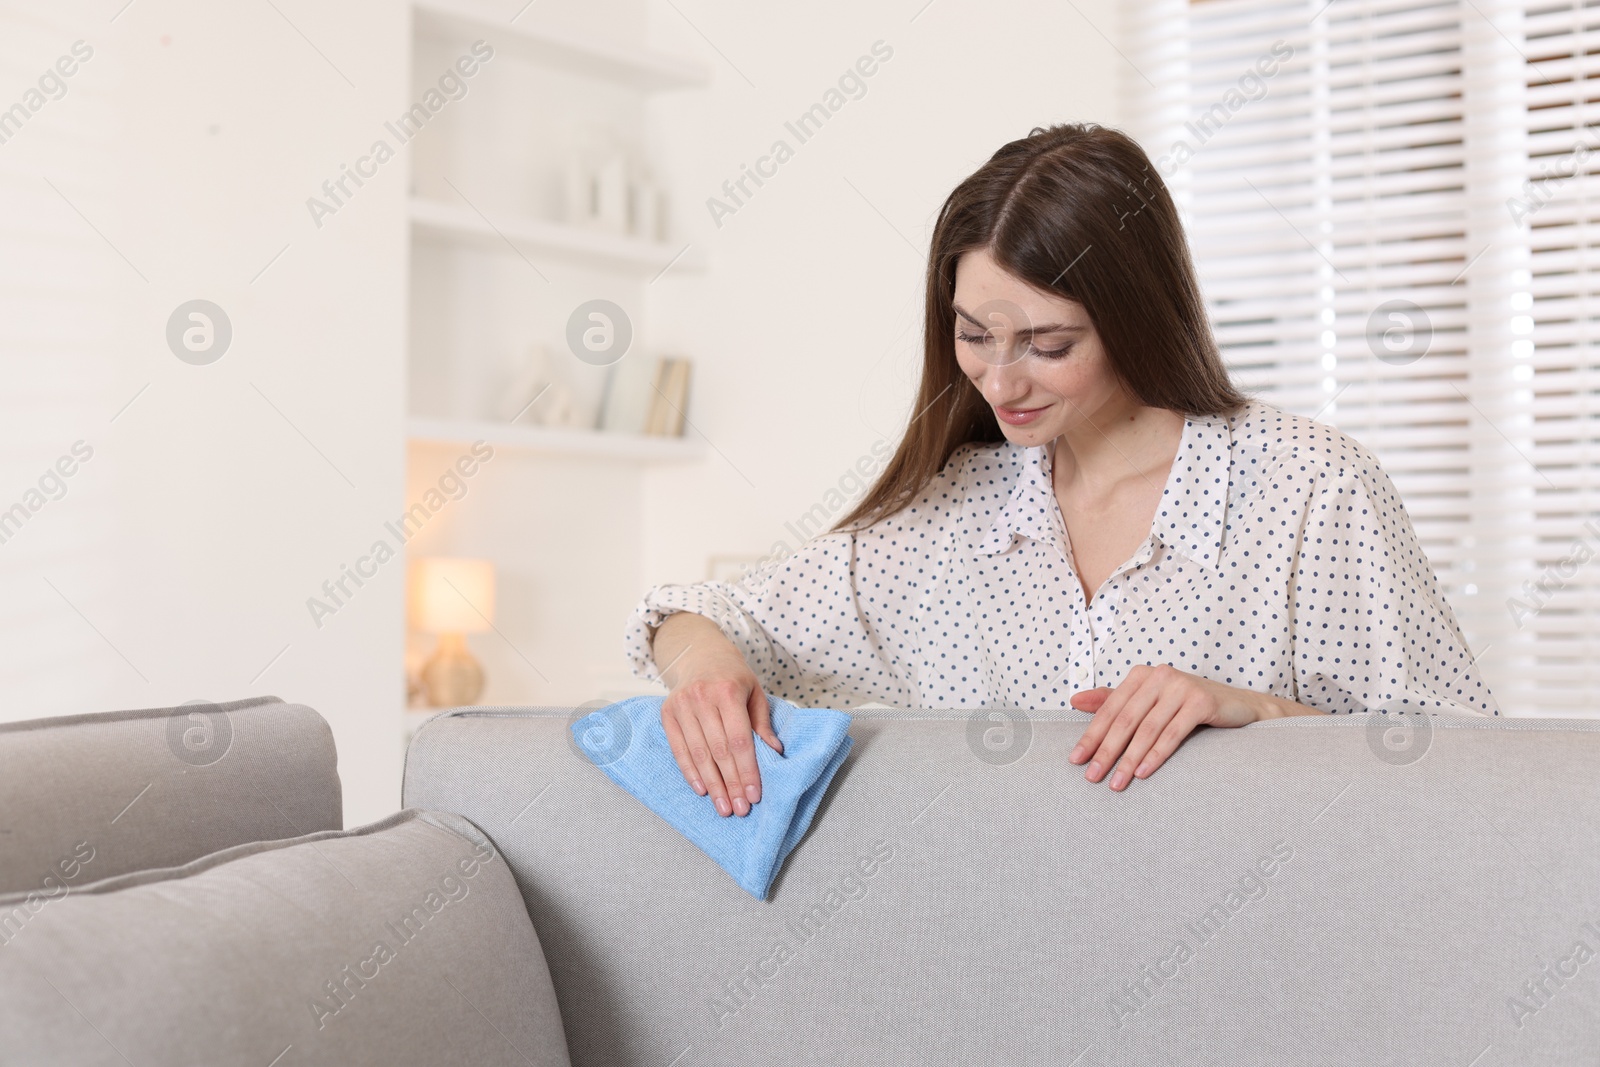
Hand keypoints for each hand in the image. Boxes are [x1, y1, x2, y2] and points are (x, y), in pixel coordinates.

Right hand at [660, 651, 783, 817]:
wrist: (700, 655)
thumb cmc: (733, 678)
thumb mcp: (755, 692)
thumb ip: (762, 722)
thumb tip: (774, 752)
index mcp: (727, 692)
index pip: (739, 740)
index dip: (746, 770)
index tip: (754, 794)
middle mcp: (702, 698)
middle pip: (718, 751)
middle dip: (730, 783)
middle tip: (740, 809)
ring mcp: (681, 706)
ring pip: (698, 754)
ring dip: (712, 785)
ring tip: (723, 807)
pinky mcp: (667, 714)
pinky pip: (678, 749)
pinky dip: (690, 772)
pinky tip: (702, 790)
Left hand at [1066, 664, 1269, 789]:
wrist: (1239, 707)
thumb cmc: (1188, 706)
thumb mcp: (1150, 701)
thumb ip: (1114, 700)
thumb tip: (1075, 700)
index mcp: (1141, 675)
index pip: (1109, 709)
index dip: (1091, 735)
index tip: (1075, 761)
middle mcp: (1159, 675)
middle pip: (1125, 720)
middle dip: (1106, 751)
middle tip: (1092, 777)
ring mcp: (1181, 686)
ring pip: (1146, 729)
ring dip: (1129, 759)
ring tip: (1116, 783)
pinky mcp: (1201, 700)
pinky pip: (1172, 733)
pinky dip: (1156, 755)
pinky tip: (1144, 774)